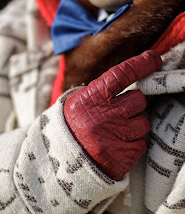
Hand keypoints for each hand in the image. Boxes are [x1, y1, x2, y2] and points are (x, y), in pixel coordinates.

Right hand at [64, 50, 161, 179]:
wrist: (63, 159)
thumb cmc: (74, 125)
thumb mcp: (80, 101)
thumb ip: (103, 89)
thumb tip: (133, 73)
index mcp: (91, 98)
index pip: (121, 75)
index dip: (141, 64)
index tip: (155, 59)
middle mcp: (103, 116)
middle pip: (139, 100)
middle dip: (133, 104)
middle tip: (119, 111)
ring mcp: (113, 137)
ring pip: (143, 122)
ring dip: (133, 125)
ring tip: (115, 131)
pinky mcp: (122, 157)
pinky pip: (141, 144)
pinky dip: (132, 144)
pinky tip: (116, 145)